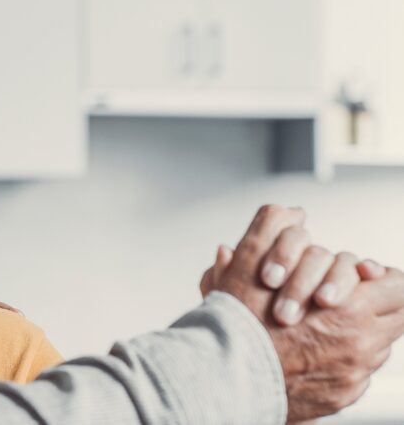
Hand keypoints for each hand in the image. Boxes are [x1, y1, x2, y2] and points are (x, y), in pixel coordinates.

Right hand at [205, 205, 403, 420]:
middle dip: (376, 302)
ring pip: (379, 346)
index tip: (366, 274)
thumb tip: (291, 213)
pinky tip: (314, 354)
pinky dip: (343, 362)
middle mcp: (359, 343)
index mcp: (348, 306)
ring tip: (327, 327)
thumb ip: (271, 229)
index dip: (379, 276)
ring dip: (361, 332)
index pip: (396, 284)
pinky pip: (359, 375)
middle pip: (397, 316)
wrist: (224, 377)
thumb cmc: (236, 323)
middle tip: (352, 298)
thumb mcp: (248, 262)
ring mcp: (353, 373)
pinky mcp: (342, 397)